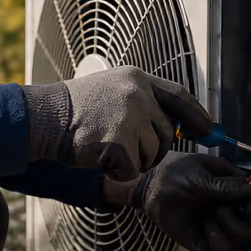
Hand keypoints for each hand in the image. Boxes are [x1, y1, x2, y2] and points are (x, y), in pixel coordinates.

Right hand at [22, 67, 209, 181]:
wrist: (43, 117)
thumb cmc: (74, 108)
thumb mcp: (111, 89)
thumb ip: (142, 100)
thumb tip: (177, 123)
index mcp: (137, 78)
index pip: (178, 96)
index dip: (196, 114)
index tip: (207, 128)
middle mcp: (137, 95)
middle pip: (167, 132)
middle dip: (153, 148)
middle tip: (128, 148)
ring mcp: (128, 118)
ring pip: (151, 154)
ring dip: (133, 160)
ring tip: (106, 147)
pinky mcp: (118, 144)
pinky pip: (132, 170)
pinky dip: (118, 171)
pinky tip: (98, 158)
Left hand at [129, 152, 250, 250]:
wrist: (149, 190)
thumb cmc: (175, 175)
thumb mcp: (202, 175)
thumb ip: (229, 185)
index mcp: (237, 188)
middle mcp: (234, 208)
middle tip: (244, 208)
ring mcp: (223, 227)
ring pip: (246, 237)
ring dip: (232, 224)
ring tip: (213, 213)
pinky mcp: (210, 243)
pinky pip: (226, 250)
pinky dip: (218, 239)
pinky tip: (206, 227)